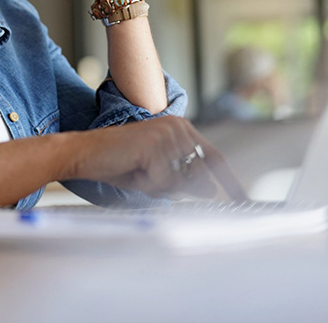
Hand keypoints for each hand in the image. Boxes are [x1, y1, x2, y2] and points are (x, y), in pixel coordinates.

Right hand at [67, 116, 247, 200]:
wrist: (83, 154)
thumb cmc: (118, 163)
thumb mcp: (157, 175)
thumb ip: (184, 180)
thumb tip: (212, 190)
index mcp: (181, 129)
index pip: (213, 158)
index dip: (229, 181)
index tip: (244, 200)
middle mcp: (179, 126)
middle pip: (197, 176)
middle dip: (172, 187)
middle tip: (142, 175)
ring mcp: (168, 134)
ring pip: (179, 182)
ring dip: (156, 185)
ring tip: (135, 170)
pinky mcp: (156, 146)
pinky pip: (162, 183)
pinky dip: (146, 184)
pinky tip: (130, 169)